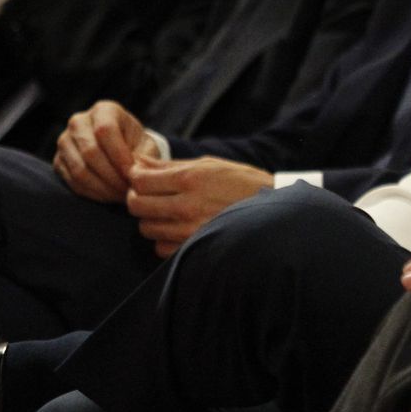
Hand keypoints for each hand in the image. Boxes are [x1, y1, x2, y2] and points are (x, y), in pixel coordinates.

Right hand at [53, 101, 159, 201]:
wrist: (120, 149)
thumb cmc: (136, 145)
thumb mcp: (146, 146)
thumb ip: (144, 158)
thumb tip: (136, 175)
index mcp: (104, 110)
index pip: (105, 130)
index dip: (119, 155)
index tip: (133, 173)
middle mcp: (79, 122)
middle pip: (90, 151)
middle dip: (112, 176)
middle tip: (128, 191)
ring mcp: (65, 141)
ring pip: (79, 169)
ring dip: (102, 188)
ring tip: (120, 196)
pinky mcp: (59, 161)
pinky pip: (72, 181)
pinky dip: (92, 192)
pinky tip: (108, 196)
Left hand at [125, 156, 273, 255]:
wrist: (274, 209)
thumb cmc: (242, 183)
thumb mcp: (210, 165)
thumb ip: (171, 165)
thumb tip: (138, 163)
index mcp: (191, 178)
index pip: (140, 180)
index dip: (136, 178)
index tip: (143, 179)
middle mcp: (187, 205)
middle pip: (137, 205)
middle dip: (139, 199)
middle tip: (152, 196)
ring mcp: (190, 230)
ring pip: (146, 228)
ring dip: (153, 220)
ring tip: (170, 213)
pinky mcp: (194, 248)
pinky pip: (161, 248)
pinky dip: (165, 240)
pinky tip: (179, 229)